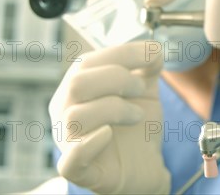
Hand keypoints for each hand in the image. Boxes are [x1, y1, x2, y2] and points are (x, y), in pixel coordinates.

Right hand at [49, 41, 169, 193]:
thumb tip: (154, 48)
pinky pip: (70, 160)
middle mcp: (65, 111)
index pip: (88, 61)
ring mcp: (67, 141)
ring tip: (137, 115)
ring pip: (75, 117)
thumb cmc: (136, 126)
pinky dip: (89, 145)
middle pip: (76, 83)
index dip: (122, 53)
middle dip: (116, 78)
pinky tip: (108, 135)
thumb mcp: (145, 91)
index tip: (153, 52)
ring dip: (113, 109)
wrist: (145, 165)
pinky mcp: (78, 170)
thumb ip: (147, 68)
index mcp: (77, 87)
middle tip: (141, 88)